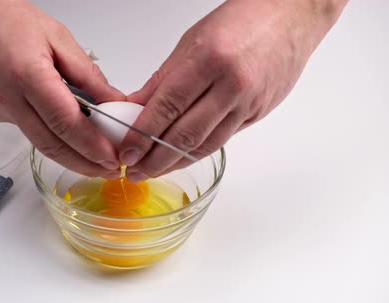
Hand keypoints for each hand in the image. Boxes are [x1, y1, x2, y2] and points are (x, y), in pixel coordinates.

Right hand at [0, 0, 125, 177]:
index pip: (66, 123)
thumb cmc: (4, 15)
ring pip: (39, 141)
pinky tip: (65, 130)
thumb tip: (113, 101)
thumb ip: (87, 74)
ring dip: (69, 154)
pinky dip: (50, 133)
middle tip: (109, 170)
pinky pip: (26, 128)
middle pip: (51, 145)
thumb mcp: (57, 37)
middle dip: (84, 163)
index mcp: (27, 75)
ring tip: (95, 155)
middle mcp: (8, 99)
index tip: (112, 158)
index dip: (92, 146)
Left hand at [120, 0, 346, 181]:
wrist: (291, 16)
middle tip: (136, 170)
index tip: (127, 151)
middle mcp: (231, 84)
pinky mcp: (257, 113)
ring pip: (205, 144)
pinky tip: (180, 158)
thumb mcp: (191, 41)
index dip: (143, 134)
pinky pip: (222, 139)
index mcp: (209, 59)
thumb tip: (136, 108)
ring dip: (175, 163)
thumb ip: (162, 79)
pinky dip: (198, 152)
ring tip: (153, 170)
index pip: (167, 106)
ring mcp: (247, 102)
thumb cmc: (242, 19)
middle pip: (186, 134)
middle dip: (155, 159)